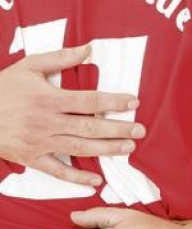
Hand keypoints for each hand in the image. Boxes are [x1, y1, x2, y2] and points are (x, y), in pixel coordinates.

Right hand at [0, 46, 143, 185]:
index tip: (134, 102)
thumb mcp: (28, 66)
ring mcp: (39, 143)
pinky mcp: (31, 158)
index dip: (113, 102)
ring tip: (128, 148)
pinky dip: (76, 177)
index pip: (89, 101)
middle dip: (118, 128)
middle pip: (89, 126)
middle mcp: (46, 122)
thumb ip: (60, 57)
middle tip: (141, 130)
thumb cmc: (2, 88)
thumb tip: (88, 48)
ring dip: (106, 149)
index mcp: (49, 99)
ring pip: (79, 147)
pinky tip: (96, 181)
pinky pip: (56, 171)